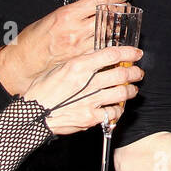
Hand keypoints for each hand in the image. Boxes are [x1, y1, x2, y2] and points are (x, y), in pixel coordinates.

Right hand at [0, 0, 130, 94]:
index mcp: (67, 15)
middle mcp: (76, 31)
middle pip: (109, 19)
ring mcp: (80, 48)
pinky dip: (112, 51)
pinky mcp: (82, 63)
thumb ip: (74, 14)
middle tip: (128, 12)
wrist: (23, 63)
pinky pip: (102, 55)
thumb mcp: (53, 18)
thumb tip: (94, 8)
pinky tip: (117, 50)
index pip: (98, 1)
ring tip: (125, 29)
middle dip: (122, 15)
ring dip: (120, 33)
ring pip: (109, 37)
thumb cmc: (34, 39)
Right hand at [24, 46, 143, 134]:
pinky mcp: (91, 118)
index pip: (111, 55)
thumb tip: (96, 58)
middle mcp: (88, 83)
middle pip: (122, 74)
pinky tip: (117, 107)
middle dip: (135, 72)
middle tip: (138, 72)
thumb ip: (78, 63)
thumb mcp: (58, 69)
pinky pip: (113, 113)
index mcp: (78, 66)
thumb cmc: (41, 91)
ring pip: (122, 93)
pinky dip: (118, 110)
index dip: (128, 52)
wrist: (32, 115)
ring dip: (131, 90)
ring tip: (132, 89)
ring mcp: (91, 101)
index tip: (136, 53)